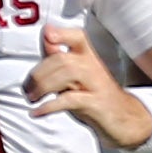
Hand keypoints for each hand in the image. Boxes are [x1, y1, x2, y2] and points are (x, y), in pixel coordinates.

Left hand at [24, 26, 150, 145]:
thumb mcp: (74, 74)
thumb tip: (45, 34)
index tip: (48, 35)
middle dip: (38, 74)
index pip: (77, 37)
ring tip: (32, 98)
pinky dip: (49, 106)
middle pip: (62, 59)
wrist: (124, 118)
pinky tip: (36, 112)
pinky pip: (70, 100)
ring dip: (42, 87)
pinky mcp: (96, 103)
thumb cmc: (94, 94)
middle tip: (27, 89)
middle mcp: (93, 66)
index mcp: (88, 57)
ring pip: (67, 74)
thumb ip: (59, 55)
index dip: (62, 34)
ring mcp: (96, 84)